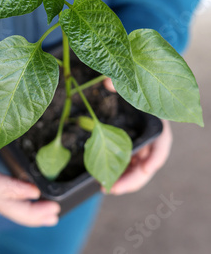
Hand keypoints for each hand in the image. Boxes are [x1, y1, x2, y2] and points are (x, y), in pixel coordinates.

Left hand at [102, 78, 172, 194]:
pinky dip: (120, 173)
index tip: (147, 168)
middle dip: (133, 179)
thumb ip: (118, 81)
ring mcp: (142, 143)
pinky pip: (129, 164)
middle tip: (114, 188)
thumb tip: (107, 83)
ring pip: (138, 168)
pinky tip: (106, 178)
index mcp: (157, 121)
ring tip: (107, 187)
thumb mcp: (126, 83)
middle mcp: (151, 136)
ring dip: (125, 180)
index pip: (162, 142)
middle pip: (148, 163)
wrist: (130, 83)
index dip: (155, 156)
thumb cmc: (132, 84)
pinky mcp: (132, 147)